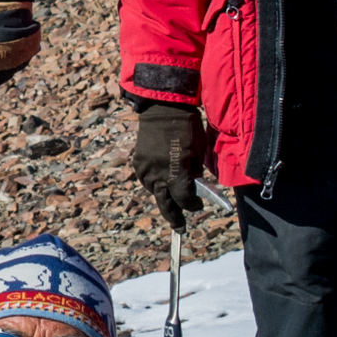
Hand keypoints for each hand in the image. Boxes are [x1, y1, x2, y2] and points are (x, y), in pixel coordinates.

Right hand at [129, 102, 215, 232]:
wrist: (163, 108)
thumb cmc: (187, 128)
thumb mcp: (198, 152)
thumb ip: (193, 173)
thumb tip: (191, 187)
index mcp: (177, 172)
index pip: (184, 199)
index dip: (192, 205)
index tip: (198, 205)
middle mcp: (158, 174)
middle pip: (167, 203)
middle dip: (175, 216)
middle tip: (181, 228)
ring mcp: (146, 169)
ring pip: (156, 193)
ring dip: (165, 198)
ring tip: (172, 203)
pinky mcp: (138, 163)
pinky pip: (147, 180)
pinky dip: (155, 184)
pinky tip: (162, 183)